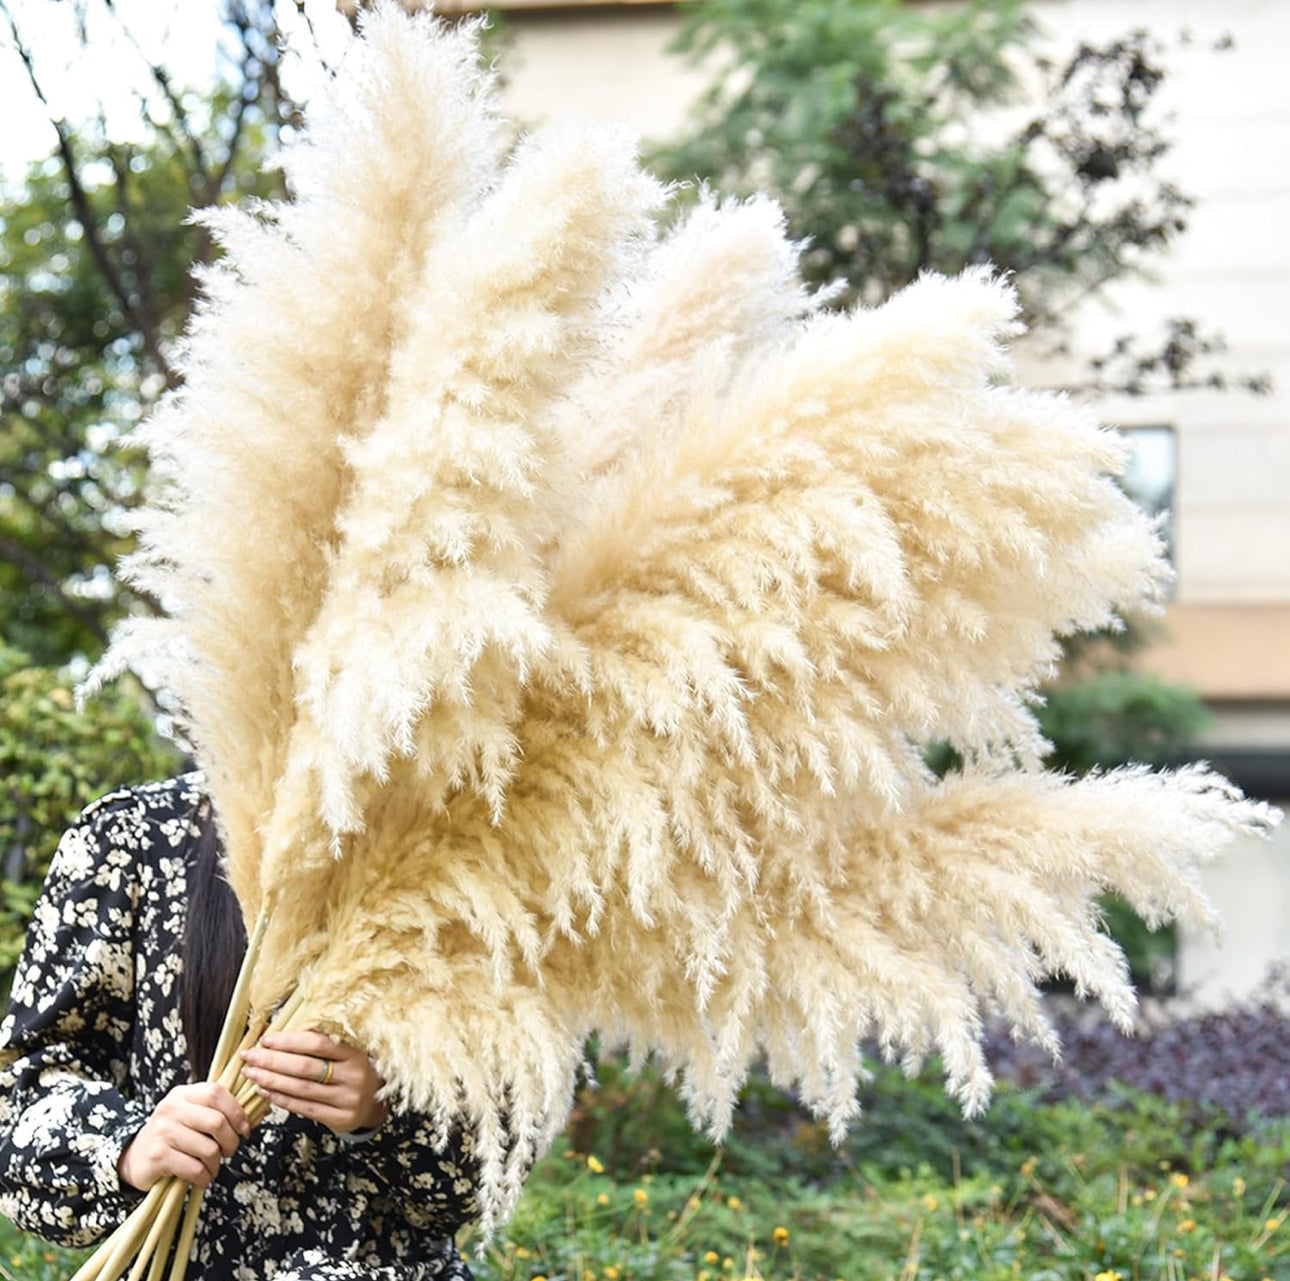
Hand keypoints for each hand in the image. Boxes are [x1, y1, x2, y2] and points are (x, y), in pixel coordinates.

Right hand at [117, 1081, 249, 1191]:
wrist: (135, 1157)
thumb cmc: (174, 1136)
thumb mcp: (193, 1116)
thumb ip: (222, 1112)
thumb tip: (262, 1112)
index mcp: (184, 1094)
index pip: (217, 1092)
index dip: (237, 1112)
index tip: (244, 1130)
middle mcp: (171, 1109)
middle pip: (216, 1122)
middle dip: (231, 1142)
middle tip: (229, 1152)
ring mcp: (163, 1132)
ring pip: (208, 1149)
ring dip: (217, 1164)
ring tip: (213, 1167)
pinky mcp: (158, 1156)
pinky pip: (194, 1168)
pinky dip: (205, 1177)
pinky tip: (203, 1178)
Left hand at [239, 1029, 387, 1135]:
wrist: (373, 1104)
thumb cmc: (353, 1072)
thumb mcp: (348, 1053)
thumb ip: (323, 1044)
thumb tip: (283, 1034)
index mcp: (355, 1053)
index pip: (318, 1044)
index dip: (289, 1041)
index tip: (267, 1039)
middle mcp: (353, 1076)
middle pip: (305, 1067)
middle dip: (273, 1060)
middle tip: (250, 1056)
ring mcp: (346, 1099)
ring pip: (301, 1088)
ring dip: (271, 1080)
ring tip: (252, 1073)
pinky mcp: (339, 1118)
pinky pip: (303, 1108)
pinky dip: (281, 1099)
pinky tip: (265, 1092)